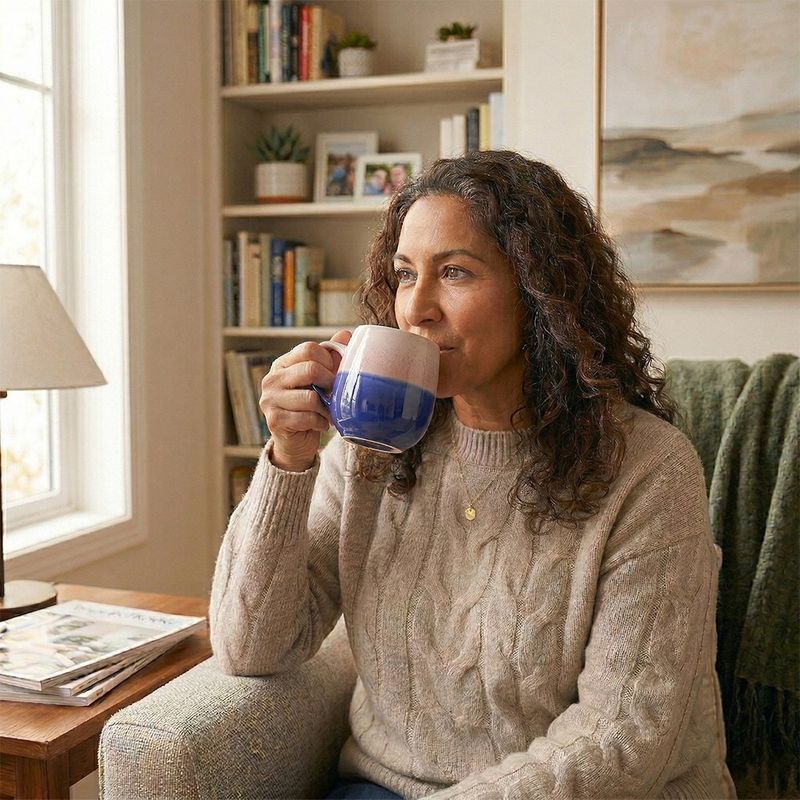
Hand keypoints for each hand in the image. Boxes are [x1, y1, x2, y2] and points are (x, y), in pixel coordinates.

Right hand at [259, 329, 351, 470]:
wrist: (296, 442)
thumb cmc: (310, 407)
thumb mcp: (320, 379)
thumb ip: (330, 357)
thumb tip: (346, 334)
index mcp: (282, 364)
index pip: (308, 349)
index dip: (328, 360)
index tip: (333, 375)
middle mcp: (271, 379)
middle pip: (311, 369)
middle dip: (330, 383)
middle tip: (334, 394)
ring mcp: (270, 400)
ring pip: (311, 397)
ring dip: (326, 408)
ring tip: (326, 412)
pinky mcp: (275, 420)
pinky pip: (308, 417)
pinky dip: (320, 422)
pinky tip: (320, 424)